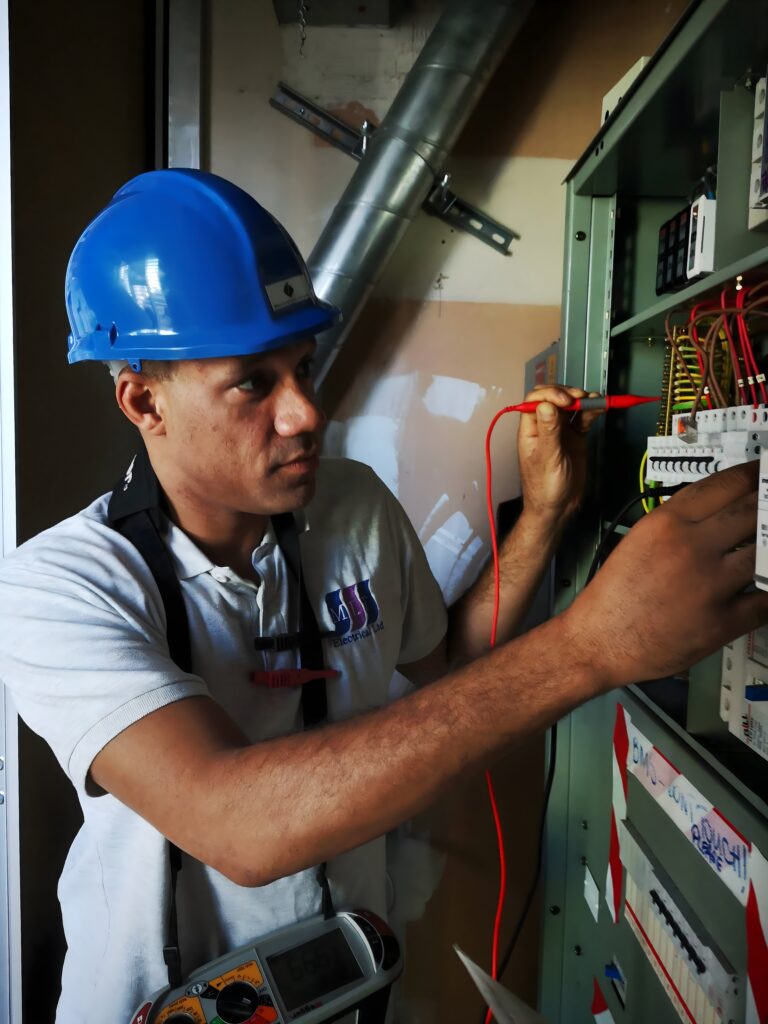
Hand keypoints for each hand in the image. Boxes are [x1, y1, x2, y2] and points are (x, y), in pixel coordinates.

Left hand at [517, 385, 600, 522]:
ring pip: (571, 406)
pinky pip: (583, 418)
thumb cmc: (544, 488)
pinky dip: (592, 411)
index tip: (566, 400)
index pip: (536, 400)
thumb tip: (546, 405)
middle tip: (581, 398)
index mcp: (530, 429)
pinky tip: (599, 408)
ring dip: (582, 400)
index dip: (551, 394)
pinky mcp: (576, 437)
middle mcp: (545, 426)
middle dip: (568, 394)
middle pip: (554, 398)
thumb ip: (549, 431)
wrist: (558, 507)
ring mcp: (561, 431)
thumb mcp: (547, 458)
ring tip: (594, 400)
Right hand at [562, 462, 767, 688]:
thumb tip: (717, 509)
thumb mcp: (638, 540)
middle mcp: (690, 548)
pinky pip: (767, 601)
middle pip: (753, 511)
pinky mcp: (722, 622)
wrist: (598, 642)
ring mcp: (710, 585)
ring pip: (766, 554)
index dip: (755, 476)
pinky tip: (765, 588)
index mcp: (666, 523)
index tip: (764, 474)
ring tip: (767, 550)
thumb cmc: (613, 596)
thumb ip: (678, 521)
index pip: (727, 484)